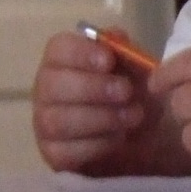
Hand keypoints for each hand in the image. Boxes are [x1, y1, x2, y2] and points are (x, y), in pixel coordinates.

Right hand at [32, 29, 169, 174]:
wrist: (145, 138)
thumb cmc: (133, 94)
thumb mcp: (138, 70)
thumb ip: (127, 52)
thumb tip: (116, 37)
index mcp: (63, 61)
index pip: (58, 49)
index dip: (80, 53)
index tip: (108, 61)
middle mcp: (46, 90)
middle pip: (52, 84)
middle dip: (92, 88)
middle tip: (126, 92)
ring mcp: (45, 124)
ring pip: (57, 120)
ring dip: (100, 118)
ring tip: (133, 116)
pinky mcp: (54, 155)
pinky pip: (65, 151)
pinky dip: (96, 144)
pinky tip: (118, 139)